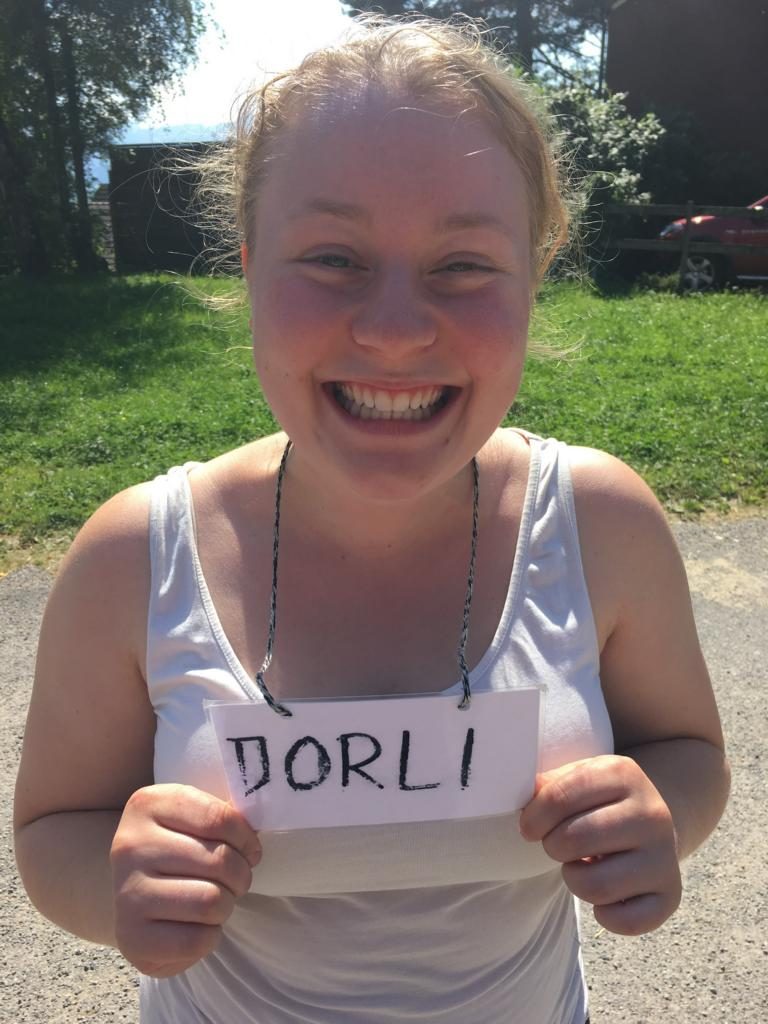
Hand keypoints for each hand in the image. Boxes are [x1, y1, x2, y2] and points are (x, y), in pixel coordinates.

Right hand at [110, 784, 261, 976]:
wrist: (131, 892)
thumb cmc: (175, 848)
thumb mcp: (190, 818)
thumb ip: (219, 818)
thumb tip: (255, 833)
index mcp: (148, 804)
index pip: (218, 818)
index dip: (246, 838)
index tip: (250, 849)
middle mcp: (131, 845)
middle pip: (219, 861)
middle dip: (240, 875)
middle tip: (235, 879)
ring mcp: (127, 892)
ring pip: (210, 901)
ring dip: (226, 905)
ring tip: (217, 901)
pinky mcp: (132, 937)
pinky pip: (195, 940)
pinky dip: (209, 936)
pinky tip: (198, 925)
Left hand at [518, 755, 680, 935]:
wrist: (651, 819)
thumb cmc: (598, 799)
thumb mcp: (577, 776)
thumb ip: (547, 784)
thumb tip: (518, 795)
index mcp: (623, 773)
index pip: (561, 796)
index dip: (535, 816)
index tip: (530, 826)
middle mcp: (651, 812)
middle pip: (575, 840)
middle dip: (553, 846)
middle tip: (557, 844)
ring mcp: (665, 855)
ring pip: (596, 885)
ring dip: (574, 879)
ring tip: (580, 865)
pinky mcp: (671, 894)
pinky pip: (626, 921)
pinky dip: (604, 914)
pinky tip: (604, 896)